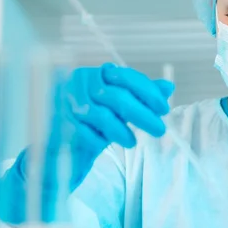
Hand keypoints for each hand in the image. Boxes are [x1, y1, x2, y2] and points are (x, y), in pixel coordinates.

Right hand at [48, 63, 173, 185]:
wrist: (59, 152)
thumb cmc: (89, 126)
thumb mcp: (117, 110)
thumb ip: (139, 96)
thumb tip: (168, 87)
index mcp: (92, 75)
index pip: (125, 76)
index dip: (147, 91)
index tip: (163, 107)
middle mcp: (78, 85)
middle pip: (118, 97)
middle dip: (143, 114)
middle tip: (160, 129)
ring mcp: (66, 105)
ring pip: (104, 116)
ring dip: (124, 131)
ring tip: (133, 142)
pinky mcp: (61, 127)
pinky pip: (90, 134)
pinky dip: (104, 141)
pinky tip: (112, 147)